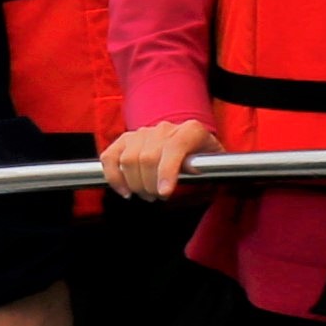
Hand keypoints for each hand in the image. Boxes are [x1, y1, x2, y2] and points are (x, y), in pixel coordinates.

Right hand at [100, 117, 219, 202]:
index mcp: (191, 130)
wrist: (192, 146)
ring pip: (128, 159)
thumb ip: (209, 165)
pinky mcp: (125, 140)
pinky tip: (125, 191)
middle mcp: (165, 128)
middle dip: (150, 185)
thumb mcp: (216, 162)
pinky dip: (114, 177)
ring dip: (135, 184)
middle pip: (148, 157)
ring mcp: (143, 132)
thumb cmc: (204, 158)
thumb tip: (195, 169)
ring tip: (146, 195)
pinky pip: (110, 156)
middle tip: (157, 197)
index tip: (164, 193)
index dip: (167, 172)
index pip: (174, 147)